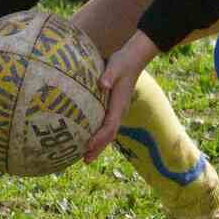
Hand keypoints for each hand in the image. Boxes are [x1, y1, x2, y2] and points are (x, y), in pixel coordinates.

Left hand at [83, 30, 158, 162]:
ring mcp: (117, 110)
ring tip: (85, 155)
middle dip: (98, 148)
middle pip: (109, 135)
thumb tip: (102, 84)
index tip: (88, 145)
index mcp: (119, 105)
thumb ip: (109, 75)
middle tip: (85, 160)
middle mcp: (119, 111)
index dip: (100, 137)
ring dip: (98, 144)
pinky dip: (98, 134)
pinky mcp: (113, 107)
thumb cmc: (122, 62)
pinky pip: (106, 125)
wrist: (133, 58)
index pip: (110, 126)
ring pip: (108, 132)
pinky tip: (87, 136)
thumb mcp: (115, 66)